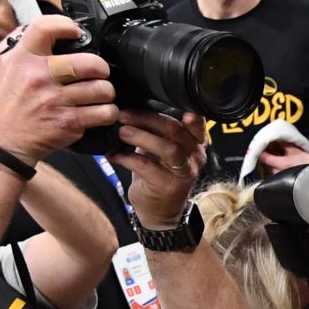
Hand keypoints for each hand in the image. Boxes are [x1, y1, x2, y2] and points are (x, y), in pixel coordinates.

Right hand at [0, 19, 118, 164]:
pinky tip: (99, 112)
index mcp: (22, 59)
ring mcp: (55, 100)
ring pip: (102, 89)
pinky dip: (107, 113)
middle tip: (99, 73)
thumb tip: (50, 33)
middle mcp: (39, 77)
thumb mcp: (4, 68)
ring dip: (106, 92)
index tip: (76, 32)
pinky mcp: (68, 123)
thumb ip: (26, 50)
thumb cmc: (3, 105)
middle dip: (101, 68)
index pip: (45, 28)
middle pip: (89, 62)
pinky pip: (103, 113)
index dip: (67, 26)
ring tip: (100, 95)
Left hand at [108, 111, 206, 228]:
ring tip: (121, 131)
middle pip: (175, 130)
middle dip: (147, 119)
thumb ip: (158, 130)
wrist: (160, 212)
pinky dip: (126, 158)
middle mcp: (194, 156)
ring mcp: (184, 172)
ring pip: (167, 148)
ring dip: (140, 137)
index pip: (196, 122)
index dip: (185, 111)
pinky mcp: (168, 186)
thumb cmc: (158, 174)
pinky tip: (112, 154)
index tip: (165, 96)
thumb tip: (134, 104)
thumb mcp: (163, 149)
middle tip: (123, 114)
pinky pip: (147, 167)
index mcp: (195, 143)